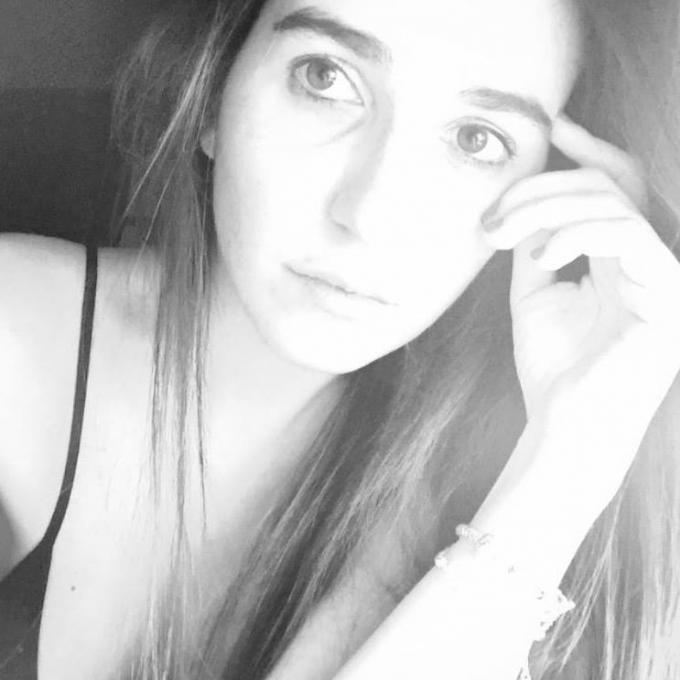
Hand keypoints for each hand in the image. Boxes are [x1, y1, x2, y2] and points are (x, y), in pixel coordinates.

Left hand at [481, 115, 679, 508]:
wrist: (565, 424)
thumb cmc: (552, 365)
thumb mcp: (535, 291)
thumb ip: (537, 242)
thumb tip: (526, 201)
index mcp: (621, 255)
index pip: (616, 184)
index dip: (589, 148)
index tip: (552, 123)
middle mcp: (650, 258)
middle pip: (608, 184)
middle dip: (542, 187)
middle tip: (491, 217)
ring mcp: (664, 275)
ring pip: (615, 201)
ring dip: (549, 208)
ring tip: (502, 236)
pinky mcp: (669, 295)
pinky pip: (629, 234)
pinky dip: (580, 232)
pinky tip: (543, 254)